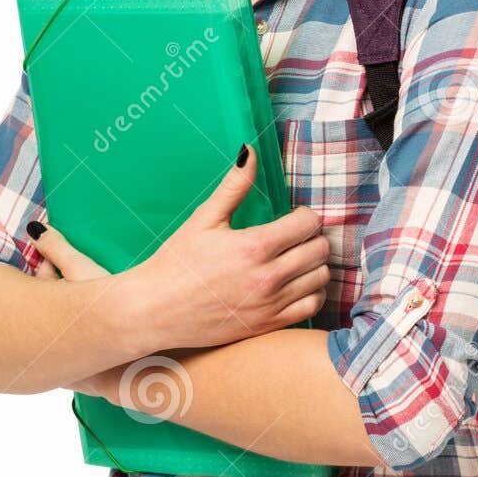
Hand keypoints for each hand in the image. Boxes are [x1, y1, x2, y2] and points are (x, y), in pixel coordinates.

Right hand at [30, 146, 330, 358]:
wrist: (156, 309)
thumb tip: (250, 151)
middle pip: (320, 250)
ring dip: (315, 264)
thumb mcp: (204, 219)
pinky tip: (297, 283)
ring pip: (321, 277)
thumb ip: (234, 186)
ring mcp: (271, 304)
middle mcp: (268, 277)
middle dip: (313, 237)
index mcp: (254, 246)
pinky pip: (312, 305)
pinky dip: (312, 292)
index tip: (293, 217)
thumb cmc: (177, 262)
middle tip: (296, 236)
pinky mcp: (269, 325)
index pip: (308, 224)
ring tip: (297, 257)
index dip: (305, 216)